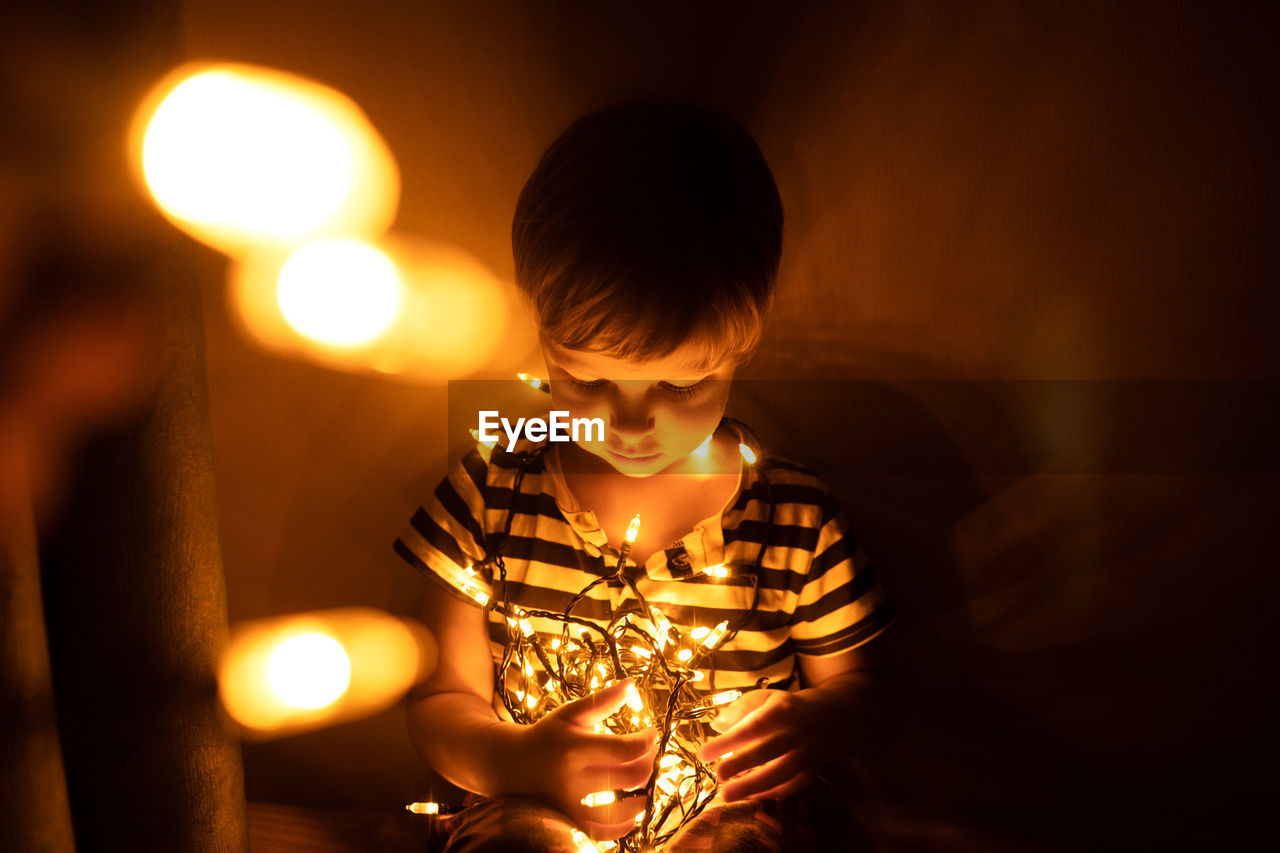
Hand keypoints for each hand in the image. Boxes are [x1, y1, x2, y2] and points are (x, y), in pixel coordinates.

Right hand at [515, 678, 658, 839]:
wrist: (511, 765)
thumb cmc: (548, 735)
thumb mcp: (571, 714)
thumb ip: (602, 701)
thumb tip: (631, 684)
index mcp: (575, 748)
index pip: (625, 749)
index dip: (647, 741)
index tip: (650, 733)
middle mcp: (573, 780)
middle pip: (629, 777)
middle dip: (648, 764)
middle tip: (649, 755)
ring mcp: (570, 806)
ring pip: (621, 811)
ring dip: (643, 799)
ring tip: (646, 785)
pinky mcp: (569, 823)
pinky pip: (603, 834)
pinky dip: (624, 827)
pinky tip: (633, 813)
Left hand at [697, 688, 819, 802]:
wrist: (828, 719)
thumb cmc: (785, 708)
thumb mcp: (765, 698)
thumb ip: (740, 709)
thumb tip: (717, 725)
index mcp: (781, 711)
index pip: (752, 726)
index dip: (728, 741)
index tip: (704, 753)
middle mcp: (795, 733)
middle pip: (767, 751)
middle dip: (741, 764)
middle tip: (717, 774)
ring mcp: (805, 755)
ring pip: (780, 773)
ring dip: (753, 786)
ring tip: (726, 795)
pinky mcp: (811, 773)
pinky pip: (789, 787)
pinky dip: (768, 794)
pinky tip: (747, 796)